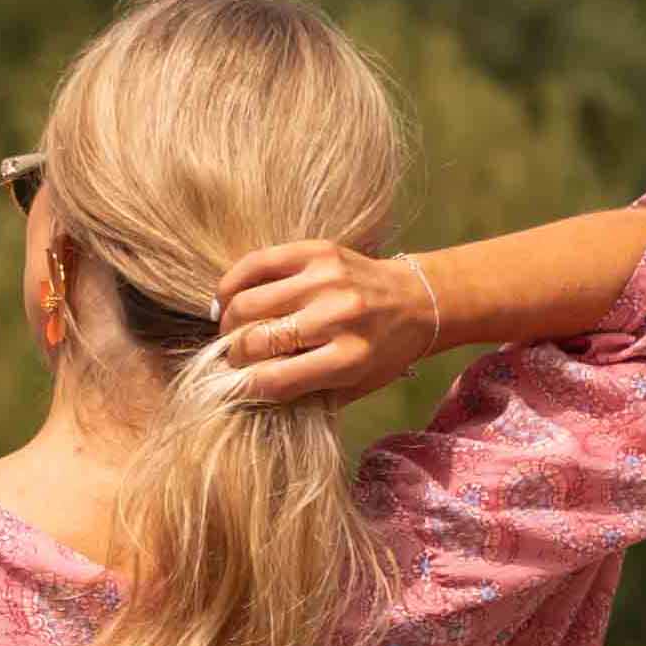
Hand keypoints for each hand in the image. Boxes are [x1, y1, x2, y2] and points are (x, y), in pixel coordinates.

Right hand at [211, 238, 440, 404]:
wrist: (417, 300)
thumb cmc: (381, 352)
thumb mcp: (353, 386)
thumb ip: (305, 394)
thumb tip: (245, 392)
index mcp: (349, 359)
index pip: (274, 380)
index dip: (244, 388)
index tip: (235, 387)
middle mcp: (338, 316)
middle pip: (257, 341)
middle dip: (234, 356)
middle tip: (234, 359)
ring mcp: (326, 279)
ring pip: (248, 303)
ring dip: (228, 323)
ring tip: (231, 331)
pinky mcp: (316, 251)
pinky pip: (256, 264)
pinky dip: (232, 285)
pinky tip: (228, 300)